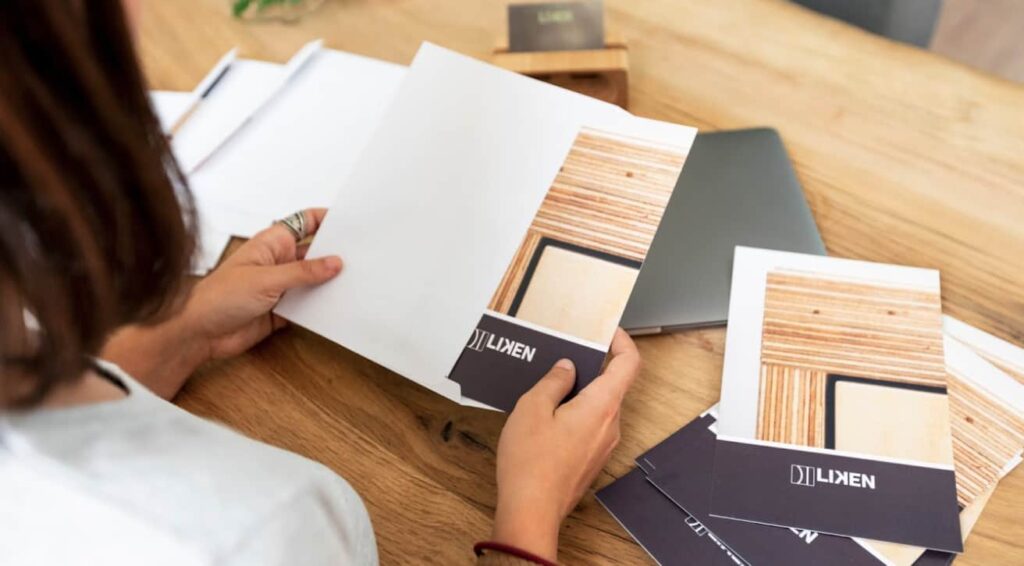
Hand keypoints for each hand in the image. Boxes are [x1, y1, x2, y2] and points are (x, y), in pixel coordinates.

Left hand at [182, 208, 340, 359]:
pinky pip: (308, 305)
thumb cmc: (218, 297)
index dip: (326, 219)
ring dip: (329, 284)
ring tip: (355, 283)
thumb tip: (334, 262)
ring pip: (314, 280)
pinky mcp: (282, 310)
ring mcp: (281, 286)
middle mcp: (278, 262)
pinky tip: (336, 308)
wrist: (200, 333)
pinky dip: (321, 307)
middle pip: (314, 252)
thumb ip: (303, 272)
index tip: (351, 222)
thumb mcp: (266, 279)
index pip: (305, 223)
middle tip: (360, 257)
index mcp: (272, 243)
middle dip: (335, 254)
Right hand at [491, 329, 640, 560]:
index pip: (629, 364)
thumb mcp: (532, 408)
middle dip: (592, 366)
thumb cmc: (530, 463)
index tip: (607, 332)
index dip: (622, 342)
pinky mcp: (592, 458)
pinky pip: (591, 425)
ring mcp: (603, 445)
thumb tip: (566, 368)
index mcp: (601, 406)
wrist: (531, 511)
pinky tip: (548, 416)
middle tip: (566, 354)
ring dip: (581, 391)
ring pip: (600, 406)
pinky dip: (576, 412)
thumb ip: (553, 381)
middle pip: (613, 384)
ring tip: (549, 386)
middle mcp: (610, 425)